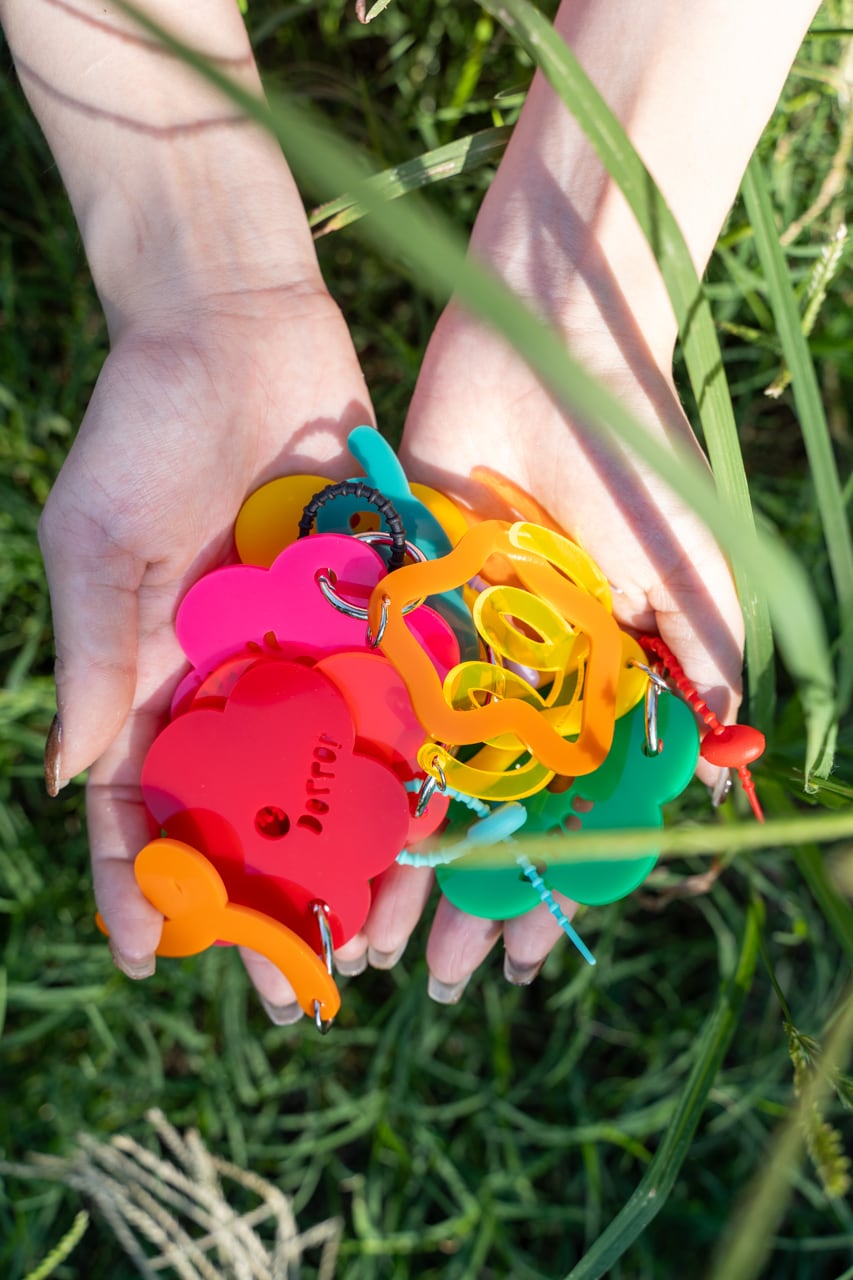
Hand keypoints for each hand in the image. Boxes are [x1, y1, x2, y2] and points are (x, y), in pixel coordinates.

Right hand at [40, 281, 376, 1015]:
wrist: (237, 322)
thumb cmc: (144, 421)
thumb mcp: (98, 537)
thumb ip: (96, 653)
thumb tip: (67, 780)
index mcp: (154, 670)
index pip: (137, 800)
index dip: (139, 880)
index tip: (154, 954)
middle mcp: (233, 674)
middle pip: (244, 811)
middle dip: (259, 900)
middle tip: (288, 990)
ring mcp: (306, 647)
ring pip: (326, 776)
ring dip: (344, 858)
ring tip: (372, 944)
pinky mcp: (371, 608)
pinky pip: (391, 699)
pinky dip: (407, 766)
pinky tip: (432, 834)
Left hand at [386, 299, 744, 999]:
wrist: (551, 340)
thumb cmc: (639, 456)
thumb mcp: (691, 573)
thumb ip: (699, 670)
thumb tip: (707, 774)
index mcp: (595, 685)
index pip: (573, 813)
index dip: (555, 884)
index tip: (530, 957)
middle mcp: (520, 680)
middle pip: (488, 811)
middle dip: (466, 894)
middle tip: (435, 978)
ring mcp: (454, 645)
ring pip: (421, 775)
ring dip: (400, 856)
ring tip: (371, 938)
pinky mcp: (393, 599)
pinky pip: (368, 698)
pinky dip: (352, 767)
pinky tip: (330, 830)